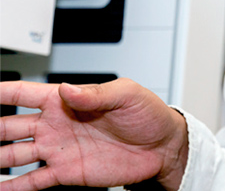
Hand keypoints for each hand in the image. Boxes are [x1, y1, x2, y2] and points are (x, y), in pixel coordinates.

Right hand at [0, 78, 187, 190]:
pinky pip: (32, 181)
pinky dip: (12, 187)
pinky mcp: (66, 173)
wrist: (162, 145)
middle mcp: (57, 124)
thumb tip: (69, 89)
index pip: (24, 94)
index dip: (1, 91)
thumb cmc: (148, 114)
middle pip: (10, 126)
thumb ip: (96, 93)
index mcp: (67, 100)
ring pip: (14, 154)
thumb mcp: (127, 94)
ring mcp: (59, 149)